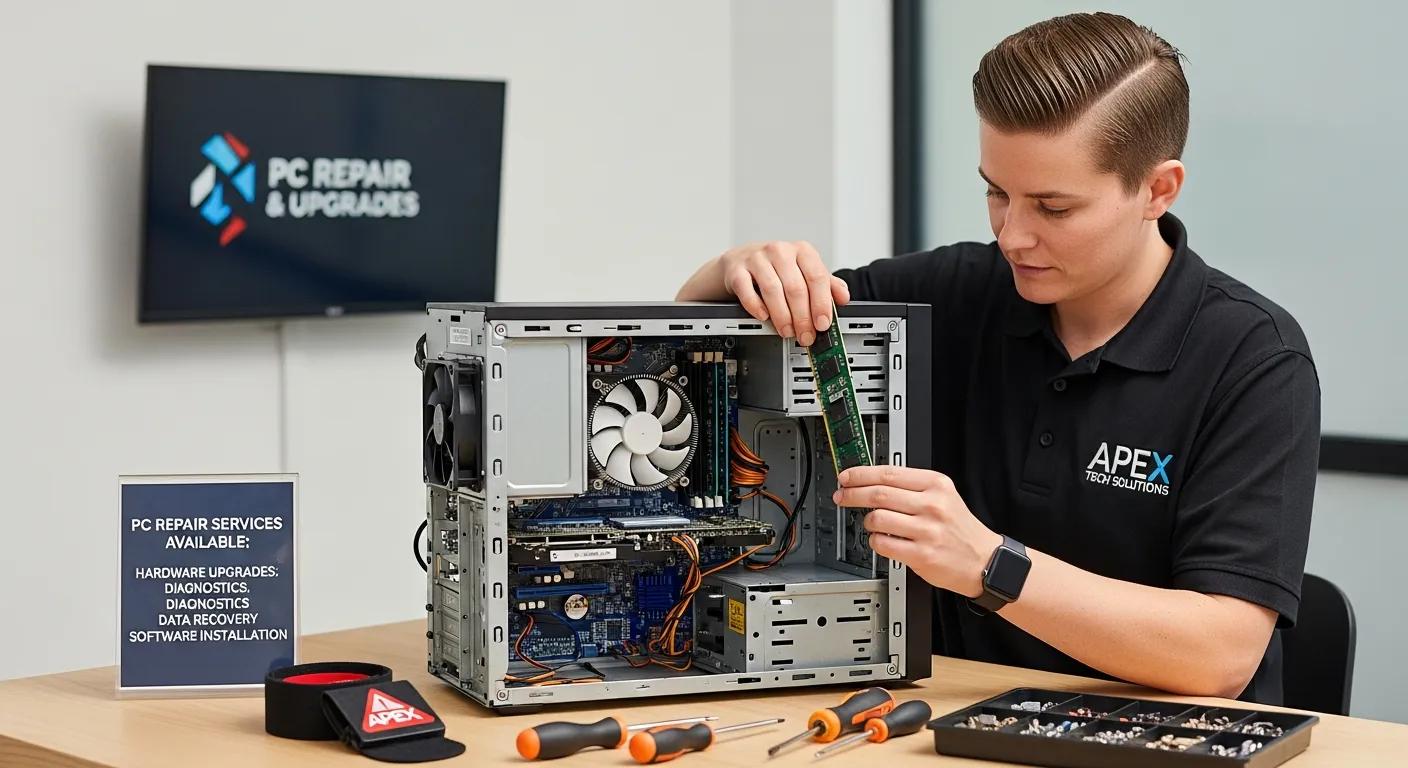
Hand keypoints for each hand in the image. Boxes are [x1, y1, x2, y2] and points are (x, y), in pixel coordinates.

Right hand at [717, 241, 850, 345]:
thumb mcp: (803, 271)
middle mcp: (780, 251)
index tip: (823, 324)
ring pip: (773, 290)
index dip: (821, 304)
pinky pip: (747, 290)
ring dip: (782, 316)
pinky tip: (763, 317)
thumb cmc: (776, 267)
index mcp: (802, 251)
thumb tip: (843, 297)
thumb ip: (825, 283)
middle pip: (795, 287)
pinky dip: (756, 306)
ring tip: (787, 331)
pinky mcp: (737, 269)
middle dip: (802, 317)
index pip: (817, 277)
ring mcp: (757, 258)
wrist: (741, 260)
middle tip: (805, 335)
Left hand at [834, 466, 1002, 598]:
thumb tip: (872, 480)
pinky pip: (883, 544)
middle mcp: (932, 505)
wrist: (984, 560)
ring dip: (867, 521)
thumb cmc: (959, 528)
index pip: (889, 473)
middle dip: (852, 494)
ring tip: (871, 523)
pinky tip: (881, 540)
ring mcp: (927, 531)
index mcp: (936, 485)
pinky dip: (875, 541)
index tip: (846, 477)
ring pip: (877, 518)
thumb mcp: (944, 496)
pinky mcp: (921, 554)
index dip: (860, 474)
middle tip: (841, 496)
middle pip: (879, 494)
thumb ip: (912, 486)